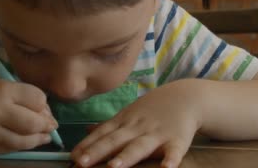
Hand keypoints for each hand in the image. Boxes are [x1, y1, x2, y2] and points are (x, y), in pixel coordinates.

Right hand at [0, 77, 57, 152]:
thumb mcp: (4, 85)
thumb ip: (26, 97)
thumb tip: (48, 116)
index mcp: (2, 90)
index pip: (37, 99)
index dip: (44, 105)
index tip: (44, 108)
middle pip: (33, 123)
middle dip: (47, 125)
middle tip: (51, 125)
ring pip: (26, 141)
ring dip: (39, 139)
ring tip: (44, 135)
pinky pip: (14, 149)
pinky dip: (24, 145)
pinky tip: (28, 140)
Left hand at [72, 80, 202, 167]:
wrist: (185, 97)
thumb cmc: (153, 109)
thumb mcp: (128, 114)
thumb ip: (109, 125)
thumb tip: (86, 131)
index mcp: (124, 122)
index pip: (102, 134)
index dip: (87, 145)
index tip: (73, 156)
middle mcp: (137, 128)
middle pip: (115, 140)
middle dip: (97, 151)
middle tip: (81, 163)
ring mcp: (157, 133)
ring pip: (140, 146)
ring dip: (127, 156)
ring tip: (114, 167)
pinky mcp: (177, 140)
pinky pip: (174, 151)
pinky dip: (171, 159)